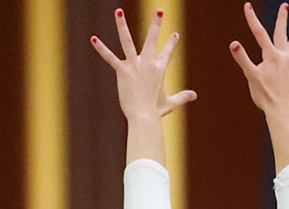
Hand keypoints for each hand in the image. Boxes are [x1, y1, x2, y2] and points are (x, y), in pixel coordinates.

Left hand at [92, 9, 194, 123]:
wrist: (145, 118)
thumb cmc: (156, 112)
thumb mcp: (171, 103)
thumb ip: (182, 97)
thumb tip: (195, 95)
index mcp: (160, 69)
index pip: (167, 53)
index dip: (171, 43)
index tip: (175, 34)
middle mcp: (148, 64)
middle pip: (152, 39)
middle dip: (157, 24)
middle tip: (159, 10)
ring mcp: (135, 66)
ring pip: (127, 41)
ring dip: (122, 25)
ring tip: (118, 11)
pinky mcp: (123, 72)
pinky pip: (110, 58)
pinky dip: (101, 49)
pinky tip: (93, 38)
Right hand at [230, 3, 288, 113]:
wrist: (281, 110)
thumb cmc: (265, 95)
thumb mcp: (251, 76)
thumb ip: (242, 58)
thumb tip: (233, 43)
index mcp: (271, 56)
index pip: (259, 33)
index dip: (252, 19)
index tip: (247, 6)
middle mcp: (282, 57)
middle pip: (281, 33)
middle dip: (281, 19)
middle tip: (285, 6)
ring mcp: (288, 64)